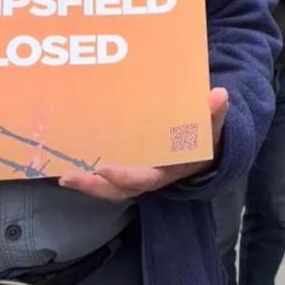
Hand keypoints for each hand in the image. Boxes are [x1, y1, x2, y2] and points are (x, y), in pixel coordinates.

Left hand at [59, 88, 228, 200]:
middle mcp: (151, 177)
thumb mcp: (213, 126)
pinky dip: (91, 175)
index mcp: (169, 170)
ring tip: (64, 176)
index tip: (104, 168)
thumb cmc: (205, 136)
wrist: (206, 148)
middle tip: (70, 177)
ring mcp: (139, 174)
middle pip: (120, 189)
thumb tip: (220, 95)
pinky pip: (108, 177)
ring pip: (111, 187)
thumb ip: (214, 113)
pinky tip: (70, 165)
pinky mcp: (130, 167)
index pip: (145, 179)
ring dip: (88, 183)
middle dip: (95, 185)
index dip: (124, 176)